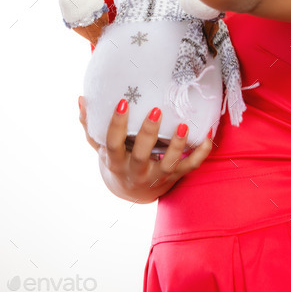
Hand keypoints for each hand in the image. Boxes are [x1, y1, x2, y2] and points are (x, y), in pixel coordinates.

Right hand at [78, 97, 213, 202]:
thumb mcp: (100, 146)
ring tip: (185, 125)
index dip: (117, 124)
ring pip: (169, 164)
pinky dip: (201, 153)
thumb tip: (82, 98)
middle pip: (142, 155)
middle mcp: (135, 171)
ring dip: (178, 145)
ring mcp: (156, 176)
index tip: (124, 102)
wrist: (130, 192)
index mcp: (115, 162)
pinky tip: (208, 136)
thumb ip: (90, 124)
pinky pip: (190, 167)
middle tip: (156, 110)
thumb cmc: (115, 160)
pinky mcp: (174, 177)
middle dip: (149, 134)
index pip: (113, 144)